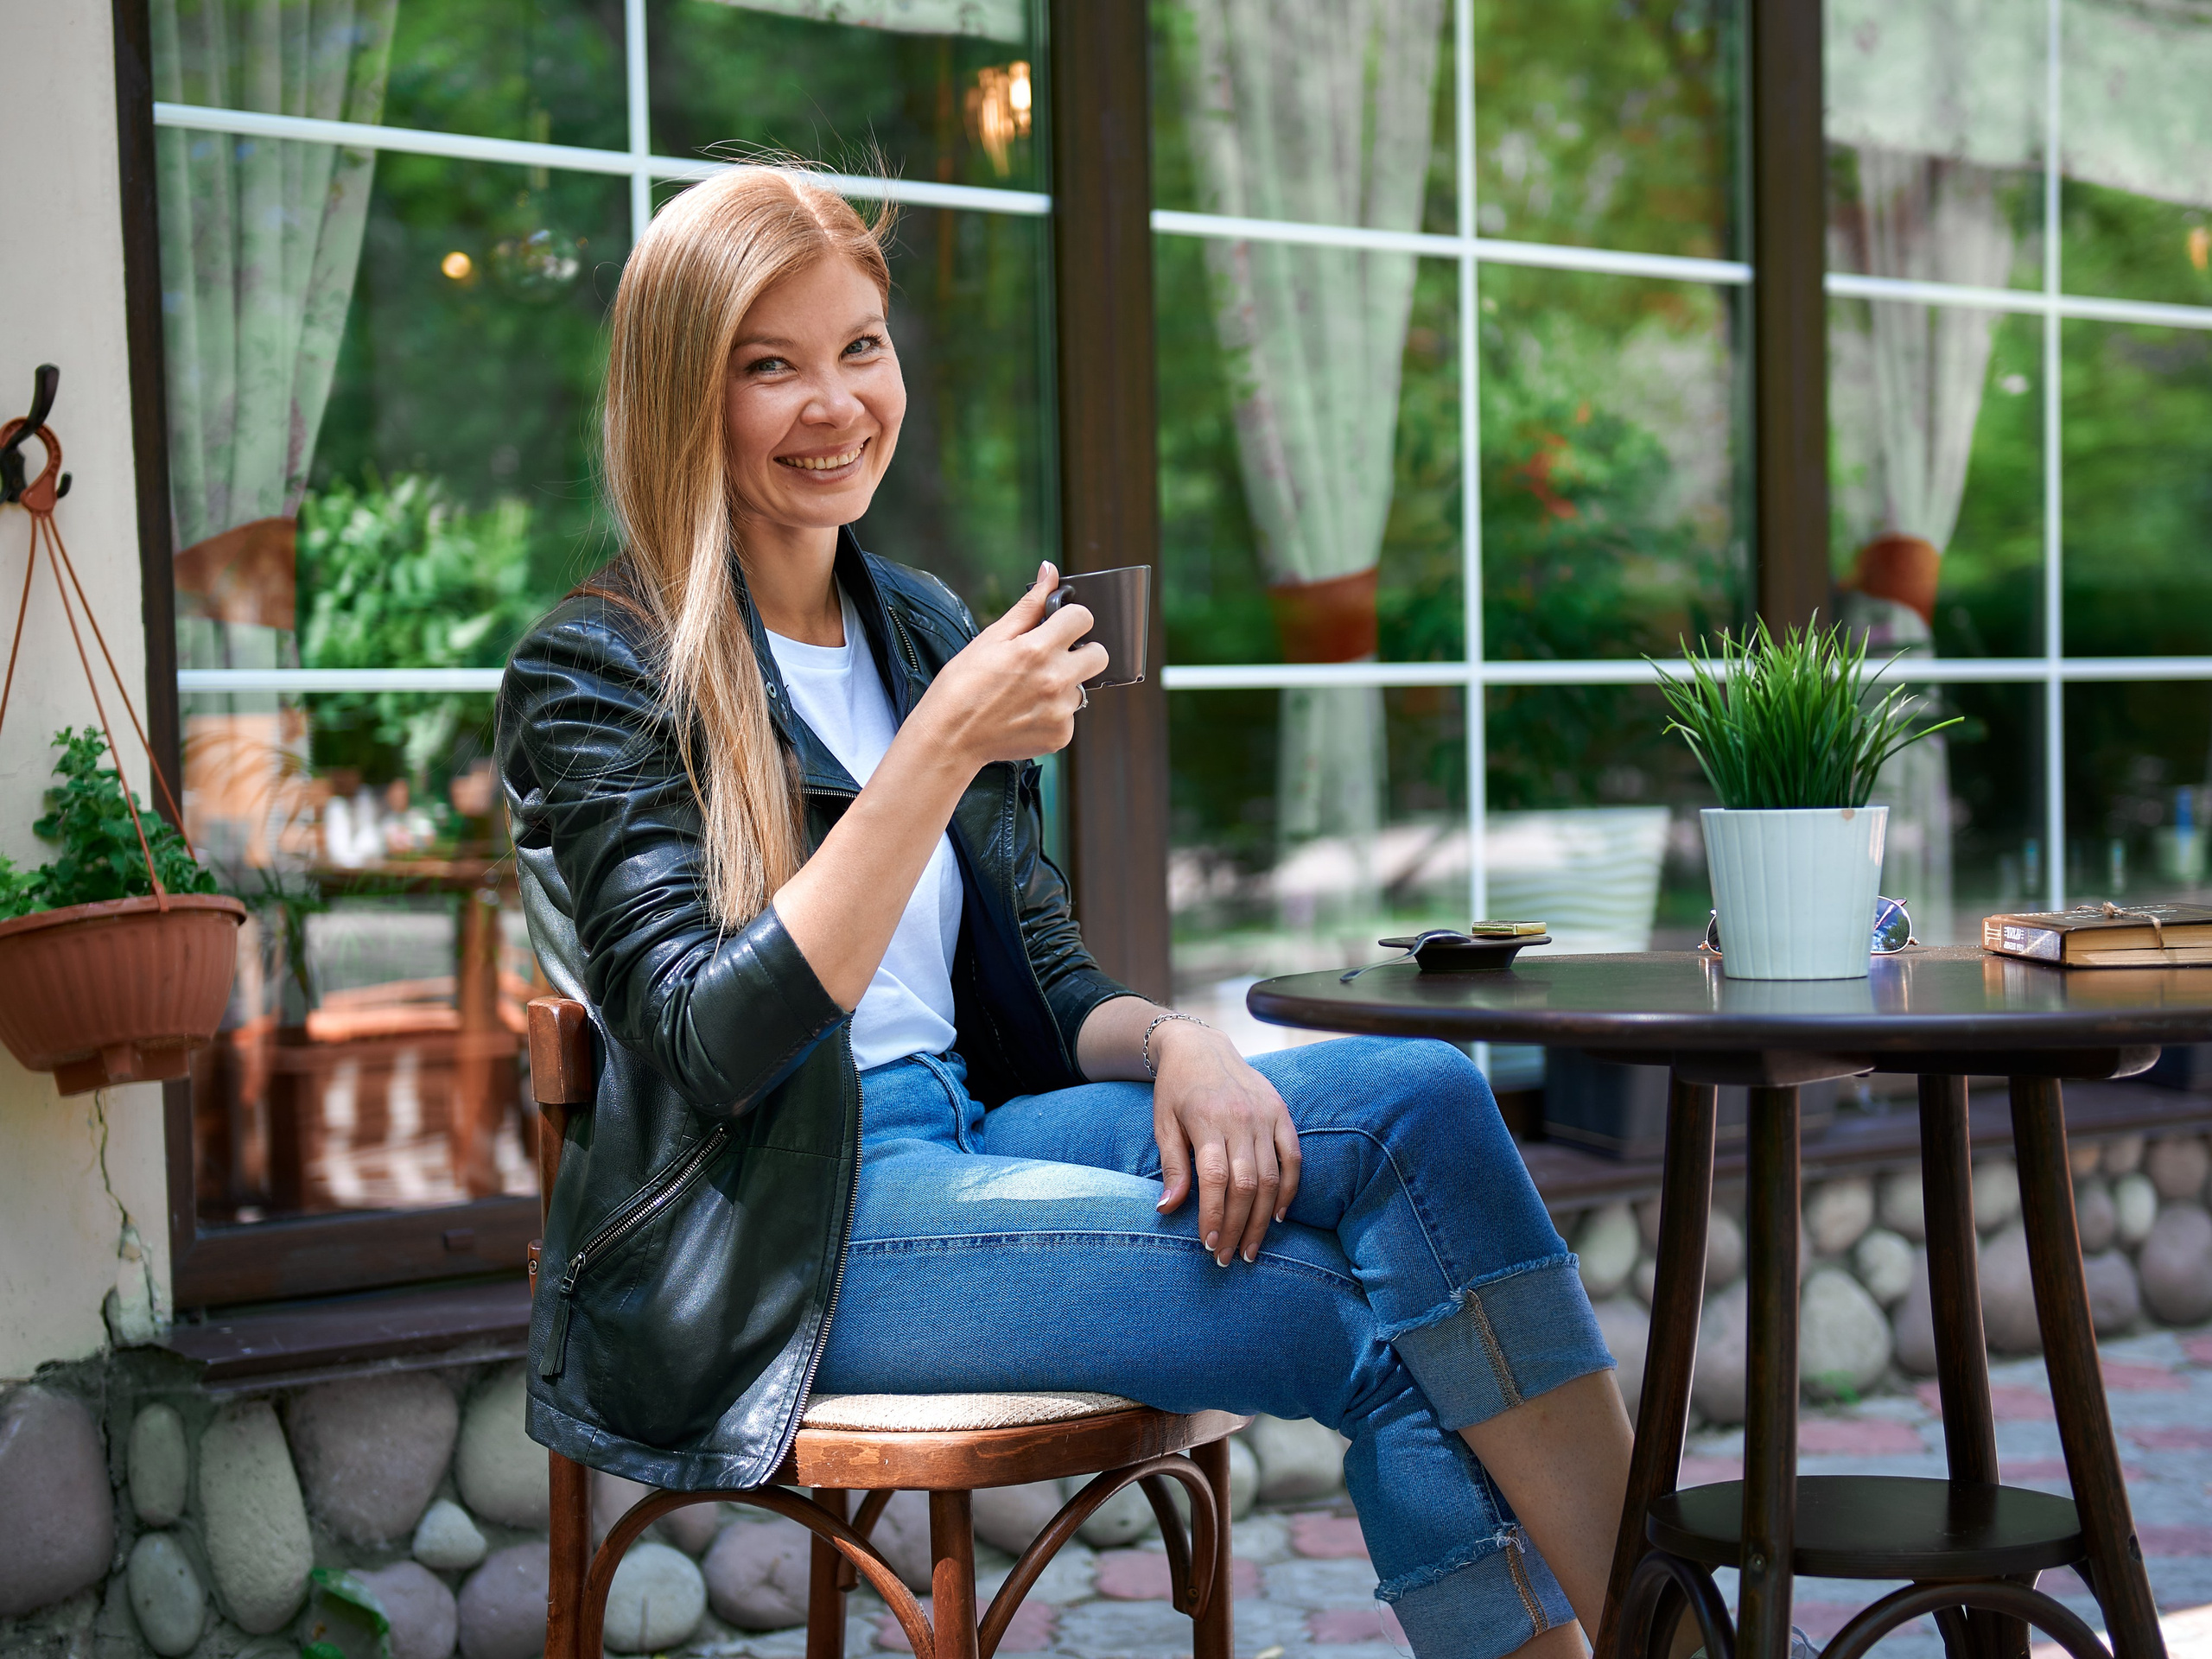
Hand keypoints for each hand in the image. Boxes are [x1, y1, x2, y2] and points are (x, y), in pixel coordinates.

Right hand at [912, 563, 1107, 768]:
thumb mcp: (992, 638)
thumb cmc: (963, 684)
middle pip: (1100, 654)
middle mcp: (1055, 680)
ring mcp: (1060, 710)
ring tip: (1028, 691)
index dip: (1070, 619)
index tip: (1058, 627)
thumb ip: (1029, 605)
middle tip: (1053, 658)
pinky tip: (1026, 713)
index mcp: (1038, 649)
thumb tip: (1050, 571)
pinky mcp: (1061, 735)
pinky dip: (1053, 713)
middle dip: (1082, 651)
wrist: (949, 737)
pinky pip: (1070, 715)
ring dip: (1064, 685)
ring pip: (1083, 687)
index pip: (1084, 618)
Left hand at [1150, 1022, 1301, 1266]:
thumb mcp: (1163, 1123)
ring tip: (1252, 1248)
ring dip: (1263, 1219)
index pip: (1215, 1179)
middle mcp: (1240, 1118)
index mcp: (1207, 1120)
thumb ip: (1172, 1166)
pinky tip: (1278, 1215)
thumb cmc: (1175, 1090)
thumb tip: (1167, 1209)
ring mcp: (1265, 1115)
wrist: (1200, 1046)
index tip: (1210, 1245)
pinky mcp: (1281, 1113)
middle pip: (1247, 1184)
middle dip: (1239, 1227)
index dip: (1215, 1216)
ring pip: (1272, 1177)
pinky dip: (1289, 1189)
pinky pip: (1293, 1157)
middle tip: (1229, 1258)